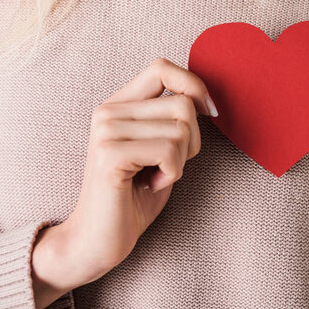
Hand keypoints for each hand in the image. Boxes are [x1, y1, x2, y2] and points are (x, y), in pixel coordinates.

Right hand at [31, 58, 218, 308]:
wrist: (99, 240)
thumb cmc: (136, 196)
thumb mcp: (159, 148)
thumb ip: (172, 120)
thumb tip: (206, 99)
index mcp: (119, 105)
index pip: (162, 67)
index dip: (194, 85)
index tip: (209, 112)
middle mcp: (108, 111)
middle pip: (183, 104)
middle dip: (193, 140)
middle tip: (170, 165)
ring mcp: (106, 131)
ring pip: (181, 129)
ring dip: (181, 160)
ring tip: (156, 176)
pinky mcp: (111, 155)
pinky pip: (170, 151)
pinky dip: (172, 173)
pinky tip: (151, 185)